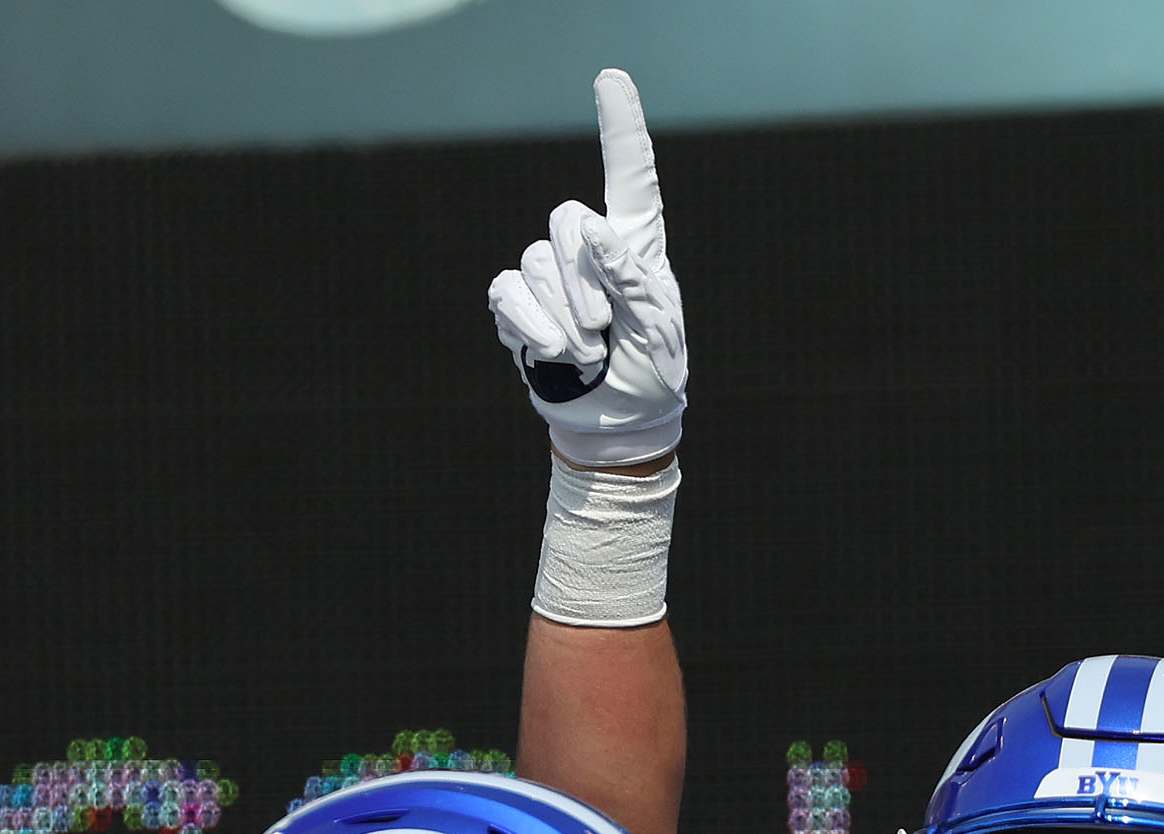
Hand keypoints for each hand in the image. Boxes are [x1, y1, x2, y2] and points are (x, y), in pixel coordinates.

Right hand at [487, 69, 687, 465]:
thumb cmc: (650, 371)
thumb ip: (630, 276)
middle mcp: (587, 251)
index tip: (609, 78)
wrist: (616, 423)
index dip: (619, 126)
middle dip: (579, 276)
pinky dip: (528, 324)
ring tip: (586, 352)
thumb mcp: (657, 326)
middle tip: (601, 327)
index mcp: (634, 245)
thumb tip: (593, 228)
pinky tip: (550, 351)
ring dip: (561, 316)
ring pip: (533, 264)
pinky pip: (506, 295)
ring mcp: (549, 278)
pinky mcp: (519, 309)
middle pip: (564, 219)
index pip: (628, 175)